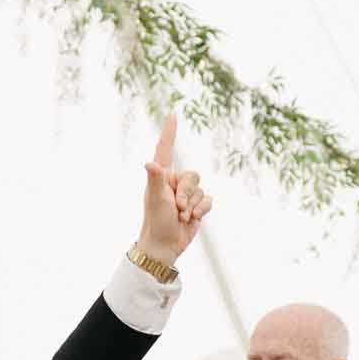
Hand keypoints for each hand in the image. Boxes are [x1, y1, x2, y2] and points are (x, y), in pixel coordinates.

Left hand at [136, 112, 211, 267]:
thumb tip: (150, 163)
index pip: (166, 149)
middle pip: (192, 175)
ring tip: (180, 216)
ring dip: (193, 205)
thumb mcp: (156, 199)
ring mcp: (186, 194)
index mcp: (161, 176)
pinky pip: (208, 200)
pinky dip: (202, 210)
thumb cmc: (156, 222)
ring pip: (201, 188)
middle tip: (176, 207)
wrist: (165, 246)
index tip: (172, 114)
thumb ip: (156, 179)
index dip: (170, 132)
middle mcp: (173, 182)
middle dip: (187, 193)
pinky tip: (191, 219)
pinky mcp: (196, 205)